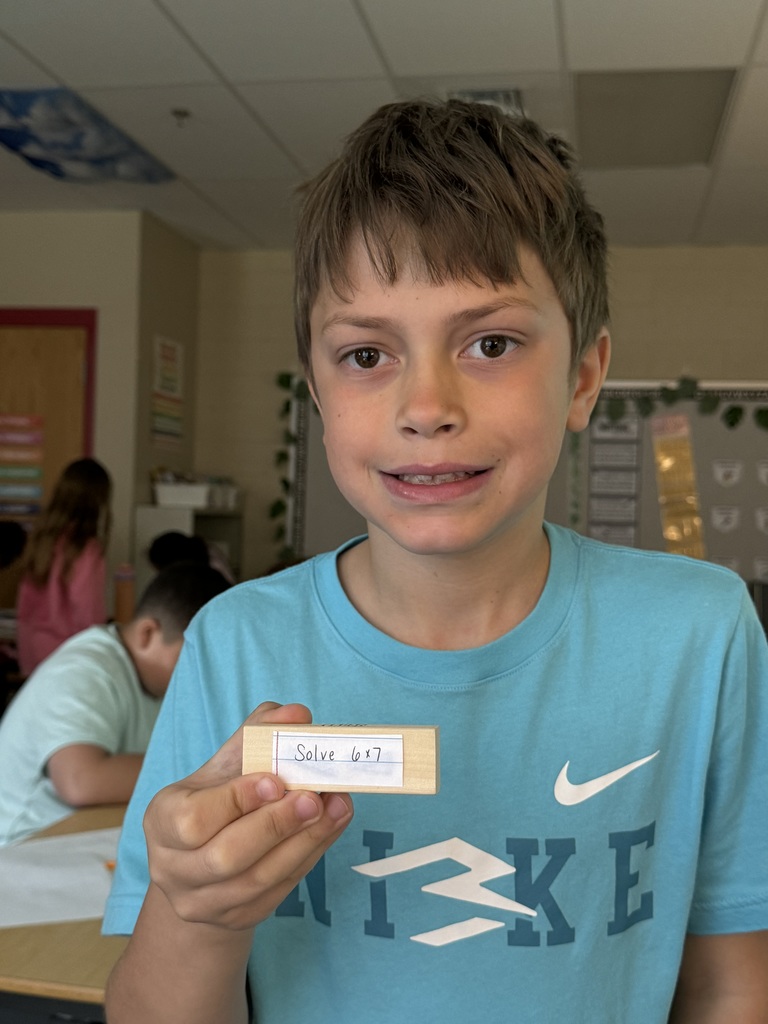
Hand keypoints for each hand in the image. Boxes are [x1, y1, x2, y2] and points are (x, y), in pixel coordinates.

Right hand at [143, 702, 353, 931]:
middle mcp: (174, 868)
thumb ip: (257, 734)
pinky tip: (331, 826)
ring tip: (335, 807)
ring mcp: (204, 901)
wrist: (201, 864)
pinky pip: (278, 890)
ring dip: (303, 841)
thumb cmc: (215, 801)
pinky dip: (309, 856)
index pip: (193, 820)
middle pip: (225, 856)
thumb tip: (296, 714)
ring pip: (257, 879)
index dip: (236, 801)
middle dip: (275, 825)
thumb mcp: (225, 765)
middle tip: (314, 797)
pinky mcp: (238, 918)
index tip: (275, 781)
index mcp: (162, 821)